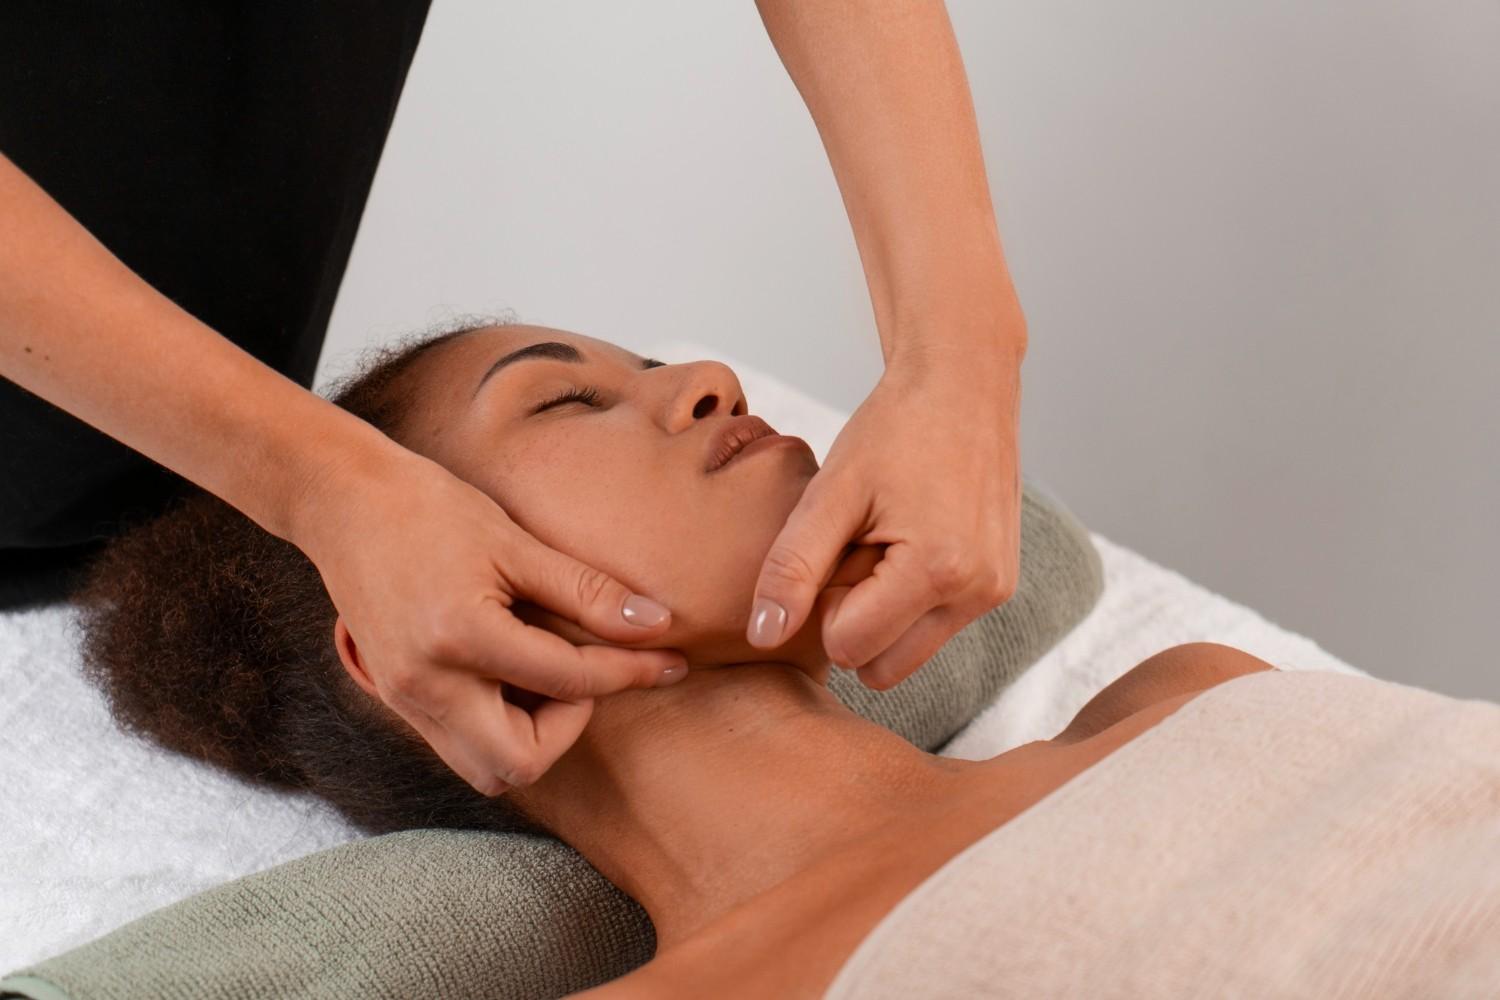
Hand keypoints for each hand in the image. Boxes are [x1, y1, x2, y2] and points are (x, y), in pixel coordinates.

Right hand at [293, 445, 689, 794]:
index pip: (567, 682)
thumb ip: (587, 593)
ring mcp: (404, 699)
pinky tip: (516, 674)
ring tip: (547, 673)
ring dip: (533, 737)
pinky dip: (501, 727)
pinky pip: (460, 745)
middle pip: (518, 764)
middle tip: (581, 672)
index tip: (668, 659)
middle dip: (568, 728)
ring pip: (487, 770)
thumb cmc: (429, 509)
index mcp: (459, 638)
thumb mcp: (515, 543)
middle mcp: (426, 684)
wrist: (343, 503)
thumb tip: (657, 625)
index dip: (629, 671)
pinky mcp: (397, 698)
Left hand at [747, 335, 1024, 689]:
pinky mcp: (1000, 584)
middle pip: (881, 666)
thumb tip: (763, 636)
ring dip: (882, 610)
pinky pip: (934, 624)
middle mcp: (978, 592)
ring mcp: (995, 591)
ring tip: (883, 540)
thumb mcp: (830, 492)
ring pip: (907, 652)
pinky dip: (910, 596)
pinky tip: (908, 539)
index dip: (824, 605)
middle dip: (855, 619)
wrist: (963, 384)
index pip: (848, 648)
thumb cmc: (895, 428)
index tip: (836, 546)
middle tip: (856, 548)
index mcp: (938, 571)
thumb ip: (792, 566)